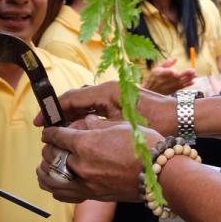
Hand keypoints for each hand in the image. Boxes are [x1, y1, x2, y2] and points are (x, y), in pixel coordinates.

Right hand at [35, 82, 176, 134]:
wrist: (180, 118)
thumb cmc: (154, 123)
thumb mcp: (120, 128)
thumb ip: (93, 127)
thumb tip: (70, 130)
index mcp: (106, 92)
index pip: (70, 98)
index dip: (52, 111)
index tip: (40, 123)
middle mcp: (109, 88)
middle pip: (76, 99)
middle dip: (60, 114)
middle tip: (48, 131)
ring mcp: (115, 92)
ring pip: (86, 103)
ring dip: (73, 116)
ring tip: (60, 133)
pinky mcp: (121, 99)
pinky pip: (97, 106)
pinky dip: (86, 116)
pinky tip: (81, 131)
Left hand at [38, 116, 163, 202]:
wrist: (161, 174)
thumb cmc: (145, 147)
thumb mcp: (120, 126)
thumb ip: (96, 126)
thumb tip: (82, 123)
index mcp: (86, 144)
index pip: (56, 136)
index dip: (51, 131)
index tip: (50, 130)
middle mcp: (81, 165)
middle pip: (50, 156)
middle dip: (49, 148)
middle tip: (52, 144)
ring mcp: (85, 183)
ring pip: (50, 179)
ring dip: (44, 170)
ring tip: (45, 165)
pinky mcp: (92, 195)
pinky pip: (63, 195)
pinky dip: (54, 188)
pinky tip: (55, 183)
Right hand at [143, 61, 196, 94]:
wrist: (152, 91)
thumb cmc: (154, 78)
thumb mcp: (157, 68)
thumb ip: (167, 63)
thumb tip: (175, 58)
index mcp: (161, 74)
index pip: (166, 73)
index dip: (171, 73)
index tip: (176, 72)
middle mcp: (166, 80)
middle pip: (177, 77)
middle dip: (185, 74)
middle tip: (193, 70)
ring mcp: (171, 86)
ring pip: (181, 82)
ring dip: (189, 79)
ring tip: (195, 75)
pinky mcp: (174, 90)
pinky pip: (182, 87)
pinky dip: (188, 84)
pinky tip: (193, 81)